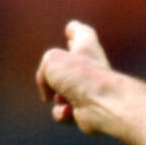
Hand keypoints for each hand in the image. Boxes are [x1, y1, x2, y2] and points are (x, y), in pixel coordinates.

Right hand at [35, 20, 111, 134]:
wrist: (101, 104)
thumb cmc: (80, 76)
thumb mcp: (51, 61)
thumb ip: (44, 72)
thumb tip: (50, 95)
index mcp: (87, 47)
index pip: (83, 34)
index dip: (75, 31)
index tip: (70, 30)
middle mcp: (91, 68)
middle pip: (74, 66)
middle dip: (59, 72)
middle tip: (55, 76)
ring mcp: (90, 91)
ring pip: (62, 94)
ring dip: (57, 98)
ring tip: (63, 98)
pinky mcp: (88, 112)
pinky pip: (65, 113)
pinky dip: (62, 113)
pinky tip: (68, 111)